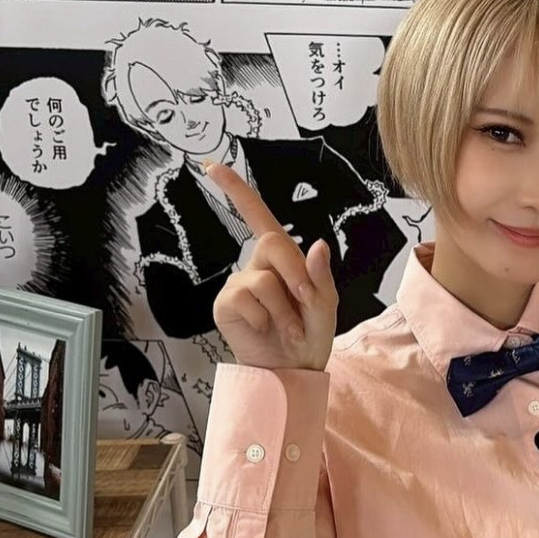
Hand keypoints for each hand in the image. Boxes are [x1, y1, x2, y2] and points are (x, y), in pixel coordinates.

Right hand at [206, 162, 338, 370]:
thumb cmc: (310, 336)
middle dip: (296, 274)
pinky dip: (266, 317)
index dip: (236, 190)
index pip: (258, 216)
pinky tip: (266, 329)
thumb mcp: (326, 306)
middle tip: (306, 303)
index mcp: (283, 259)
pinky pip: (246, 297)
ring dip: (284, 309)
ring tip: (288, 327)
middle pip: (272, 241)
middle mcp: (257, 265)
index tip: (212, 166)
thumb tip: (316, 244)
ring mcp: (238, 284)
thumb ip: (321, 276)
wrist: (293, 371)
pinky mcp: (226, 304)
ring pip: (264, 279)